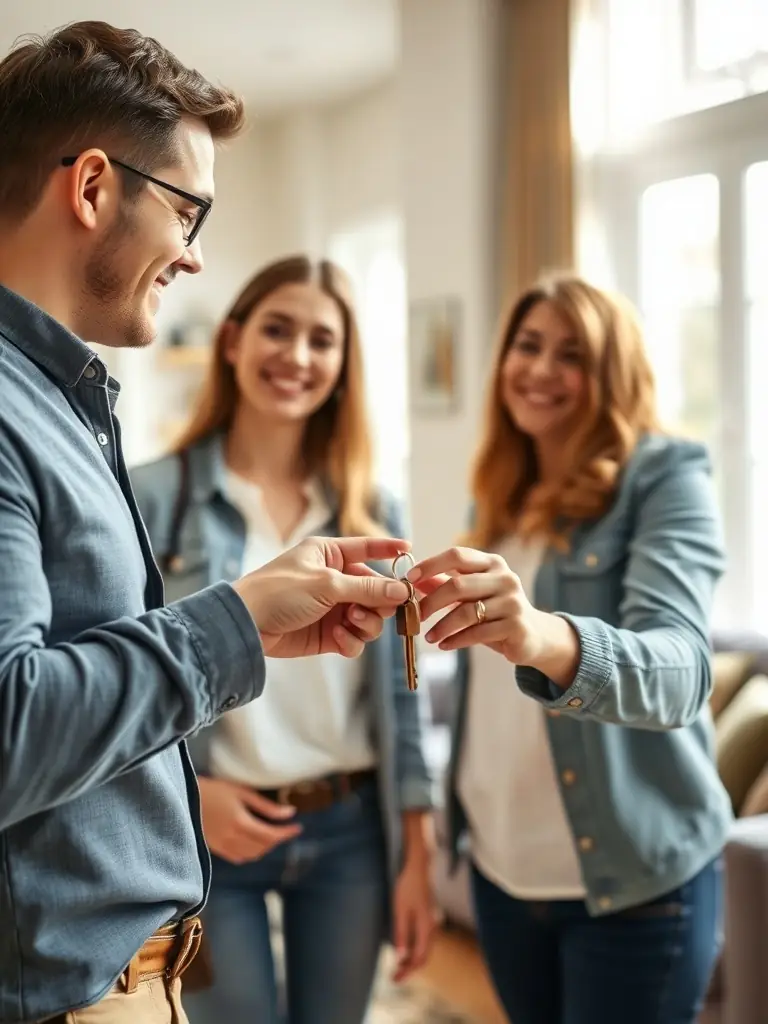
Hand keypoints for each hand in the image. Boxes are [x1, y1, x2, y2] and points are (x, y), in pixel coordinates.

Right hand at [198, 776, 301, 863]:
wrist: (184, 799)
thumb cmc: (214, 790)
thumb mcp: (242, 792)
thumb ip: (266, 806)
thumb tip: (290, 813)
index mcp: (241, 823)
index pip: (271, 835)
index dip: (286, 833)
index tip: (298, 828)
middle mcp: (233, 839)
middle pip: (263, 847)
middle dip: (277, 839)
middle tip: (285, 829)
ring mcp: (223, 847)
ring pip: (252, 855)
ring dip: (265, 847)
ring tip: (270, 834)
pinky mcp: (216, 849)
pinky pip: (238, 858)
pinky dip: (250, 853)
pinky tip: (252, 842)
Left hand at [233, 536, 410, 658]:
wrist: (246, 625)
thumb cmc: (279, 592)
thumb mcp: (327, 584)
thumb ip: (367, 588)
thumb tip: (403, 591)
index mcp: (329, 555)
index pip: (366, 548)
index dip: (389, 549)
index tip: (410, 550)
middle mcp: (334, 580)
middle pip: (376, 590)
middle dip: (381, 602)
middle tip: (380, 609)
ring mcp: (332, 608)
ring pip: (370, 618)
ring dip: (366, 623)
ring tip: (351, 623)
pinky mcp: (328, 635)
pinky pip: (355, 639)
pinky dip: (351, 641)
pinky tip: (337, 639)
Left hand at [392, 857, 437, 981]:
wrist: (417, 869)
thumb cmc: (407, 887)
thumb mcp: (400, 911)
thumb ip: (401, 934)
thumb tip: (400, 957)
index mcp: (426, 928)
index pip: (418, 958)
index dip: (407, 971)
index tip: (394, 979)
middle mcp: (431, 928)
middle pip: (423, 957)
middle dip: (410, 969)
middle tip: (394, 977)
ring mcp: (431, 924)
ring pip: (424, 950)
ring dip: (412, 961)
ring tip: (397, 967)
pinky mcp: (427, 919)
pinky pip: (423, 941)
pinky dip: (414, 951)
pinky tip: (404, 951)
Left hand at [408, 546, 552, 662]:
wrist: (533, 635)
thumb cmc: (495, 611)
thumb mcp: (472, 594)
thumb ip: (445, 584)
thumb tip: (412, 580)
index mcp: (493, 563)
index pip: (458, 555)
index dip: (431, 565)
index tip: (409, 578)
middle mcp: (505, 578)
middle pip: (459, 585)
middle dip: (431, 602)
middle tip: (415, 616)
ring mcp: (513, 602)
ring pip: (467, 612)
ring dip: (442, 626)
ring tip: (429, 637)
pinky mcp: (516, 626)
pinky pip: (478, 633)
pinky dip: (456, 640)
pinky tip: (444, 645)